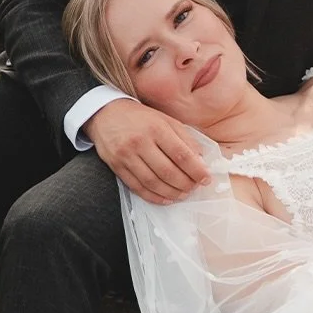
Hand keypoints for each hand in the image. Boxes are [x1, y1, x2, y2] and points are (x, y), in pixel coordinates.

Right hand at [85, 97, 210, 204]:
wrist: (106, 114)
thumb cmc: (141, 118)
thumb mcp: (165, 120)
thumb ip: (184, 138)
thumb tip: (200, 160)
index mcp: (156, 128)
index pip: (181, 154)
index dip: (196, 170)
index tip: (206, 178)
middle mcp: (140, 142)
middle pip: (167, 171)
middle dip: (185, 184)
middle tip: (194, 188)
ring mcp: (126, 156)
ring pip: (152, 182)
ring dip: (171, 192)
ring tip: (183, 195)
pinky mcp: (116, 167)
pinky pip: (137, 187)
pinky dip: (154, 196)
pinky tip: (166, 198)